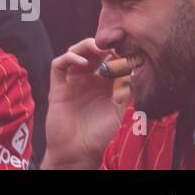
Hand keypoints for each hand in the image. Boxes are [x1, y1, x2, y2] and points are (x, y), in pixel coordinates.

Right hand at [42, 39, 124, 168]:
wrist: (78, 152)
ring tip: (98, 48)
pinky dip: (68, 58)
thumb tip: (136, 72)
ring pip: (75, 53)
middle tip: (112, 43)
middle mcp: (88, 79)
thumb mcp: (120, 112)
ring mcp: (72, 81)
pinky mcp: (58, 86)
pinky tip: (80, 62)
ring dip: (85, 46)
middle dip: (102, 44)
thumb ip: (127, 93)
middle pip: (92, 52)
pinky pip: (59, 65)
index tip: (128, 48)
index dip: (118, 52)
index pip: (110, 60)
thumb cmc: (100, 135)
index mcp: (105, 84)